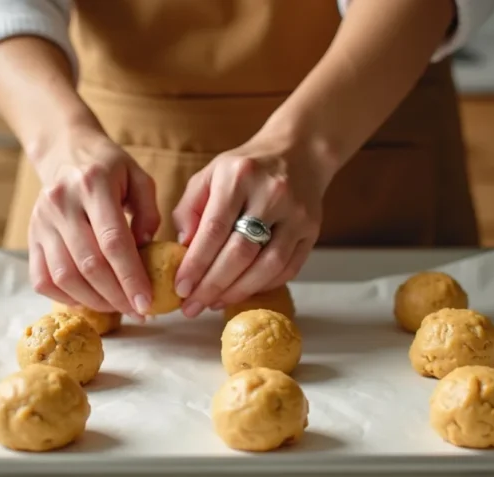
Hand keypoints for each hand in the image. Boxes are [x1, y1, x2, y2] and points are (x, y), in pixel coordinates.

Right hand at [27, 123, 159, 319]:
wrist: (65, 150)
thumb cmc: (109, 168)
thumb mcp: (138, 177)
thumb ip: (149, 211)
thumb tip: (147, 249)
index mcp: (93, 184)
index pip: (113, 241)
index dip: (131, 277)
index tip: (146, 302)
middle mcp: (62, 203)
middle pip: (89, 264)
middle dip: (116, 296)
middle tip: (138, 311)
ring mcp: (41, 221)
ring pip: (64, 276)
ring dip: (94, 301)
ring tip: (118, 308)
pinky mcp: (31, 235)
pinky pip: (42, 279)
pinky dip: (65, 297)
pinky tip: (89, 300)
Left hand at [172, 133, 333, 317]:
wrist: (298, 152)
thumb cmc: (246, 168)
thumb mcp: (210, 175)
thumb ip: (191, 210)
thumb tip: (183, 249)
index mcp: (239, 176)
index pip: (214, 229)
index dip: (196, 264)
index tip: (180, 288)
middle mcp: (272, 194)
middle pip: (241, 252)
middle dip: (212, 285)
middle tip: (192, 306)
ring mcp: (297, 214)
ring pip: (267, 266)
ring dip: (237, 292)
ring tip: (213, 303)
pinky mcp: (313, 231)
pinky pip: (288, 269)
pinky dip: (262, 286)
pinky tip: (241, 292)